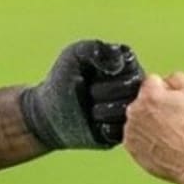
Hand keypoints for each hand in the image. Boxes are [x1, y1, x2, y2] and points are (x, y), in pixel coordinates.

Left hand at [20, 40, 144, 149]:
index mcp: (128, 66)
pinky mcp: (123, 134)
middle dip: (103, 90)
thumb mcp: (74, 55)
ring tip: (89, 109)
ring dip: (101, 110)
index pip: (130, 66)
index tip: (90, 72)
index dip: (106, 71)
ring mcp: (131, 113)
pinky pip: (121, 131)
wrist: (48, 114)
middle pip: (132, 88)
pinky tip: (93, 124)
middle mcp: (135, 89)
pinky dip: (103, 128)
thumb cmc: (62, 80)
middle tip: (88, 93)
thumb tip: (118, 64)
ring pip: (128, 111)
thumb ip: (96, 49)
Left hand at [124, 72, 183, 183]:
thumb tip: (166, 80)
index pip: (152, 82)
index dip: (166, 91)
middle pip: (143, 100)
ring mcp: (130, 130)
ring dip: (148, 122)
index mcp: (149, 94)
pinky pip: (136, 136)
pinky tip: (160, 144)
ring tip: (167, 134)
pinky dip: (145, 138)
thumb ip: (178, 79)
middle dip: (155, 106)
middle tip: (172, 121)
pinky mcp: (129, 146)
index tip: (173, 103)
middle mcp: (135, 110)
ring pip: (138, 119)